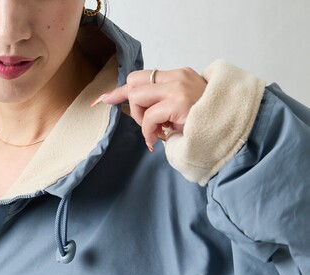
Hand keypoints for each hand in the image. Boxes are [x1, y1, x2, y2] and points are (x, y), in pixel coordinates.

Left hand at [92, 67, 207, 151]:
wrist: (229, 128)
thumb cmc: (205, 124)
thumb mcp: (182, 110)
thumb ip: (163, 105)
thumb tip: (138, 114)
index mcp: (179, 76)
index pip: (142, 77)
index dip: (121, 90)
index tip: (104, 99)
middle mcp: (177, 77)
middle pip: (134, 83)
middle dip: (130, 106)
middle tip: (144, 125)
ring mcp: (178, 88)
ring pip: (137, 97)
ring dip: (140, 120)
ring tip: (156, 132)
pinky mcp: (178, 103)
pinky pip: (148, 117)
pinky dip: (148, 132)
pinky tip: (157, 140)